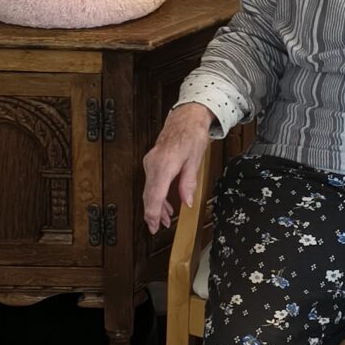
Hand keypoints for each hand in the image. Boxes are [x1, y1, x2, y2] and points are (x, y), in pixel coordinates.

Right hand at [142, 103, 213, 230]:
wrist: (186, 116)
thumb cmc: (191, 134)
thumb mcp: (195, 160)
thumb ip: (188, 183)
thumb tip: (186, 202)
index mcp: (164, 165)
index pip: (154, 195)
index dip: (153, 214)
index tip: (153, 226)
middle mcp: (153, 165)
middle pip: (149, 195)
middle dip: (152, 214)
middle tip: (157, 228)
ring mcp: (150, 162)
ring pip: (149, 190)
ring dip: (156, 205)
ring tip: (163, 219)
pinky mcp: (152, 161)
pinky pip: (151, 182)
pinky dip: (156, 194)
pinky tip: (164, 203)